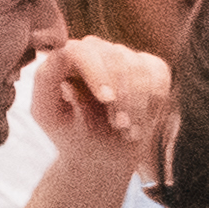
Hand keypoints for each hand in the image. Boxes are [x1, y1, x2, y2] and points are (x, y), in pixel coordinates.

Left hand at [25, 35, 179, 195]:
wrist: (101, 157)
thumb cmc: (70, 134)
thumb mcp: (50, 116)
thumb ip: (50, 91)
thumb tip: (68, 77)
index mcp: (63, 60)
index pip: (78, 50)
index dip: (95, 71)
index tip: (107, 99)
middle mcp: (93, 51)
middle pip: (113, 55)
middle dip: (121, 94)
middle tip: (120, 126)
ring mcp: (122, 57)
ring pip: (137, 66)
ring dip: (137, 102)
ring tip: (127, 130)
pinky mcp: (149, 67)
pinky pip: (158, 73)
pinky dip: (154, 101)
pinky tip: (142, 123)